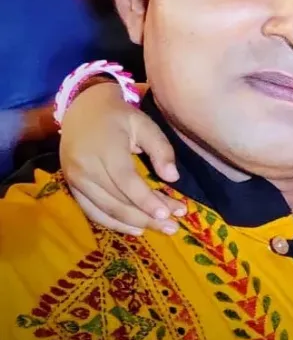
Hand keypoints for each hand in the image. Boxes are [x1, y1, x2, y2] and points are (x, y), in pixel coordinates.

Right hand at [60, 82, 185, 235]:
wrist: (82, 109)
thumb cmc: (119, 117)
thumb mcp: (145, 124)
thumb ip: (161, 149)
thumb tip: (172, 178)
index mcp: (104, 148)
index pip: (126, 181)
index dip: (146, 200)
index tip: (168, 214)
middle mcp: (85, 167)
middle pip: (117, 200)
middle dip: (146, 217)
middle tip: (173, 227)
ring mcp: (75, 179)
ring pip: (105, 210)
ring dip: (134, 224)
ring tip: (161, 230)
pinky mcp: (72, 187)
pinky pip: (92, 211)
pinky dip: (114, 223)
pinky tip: (136, 229)